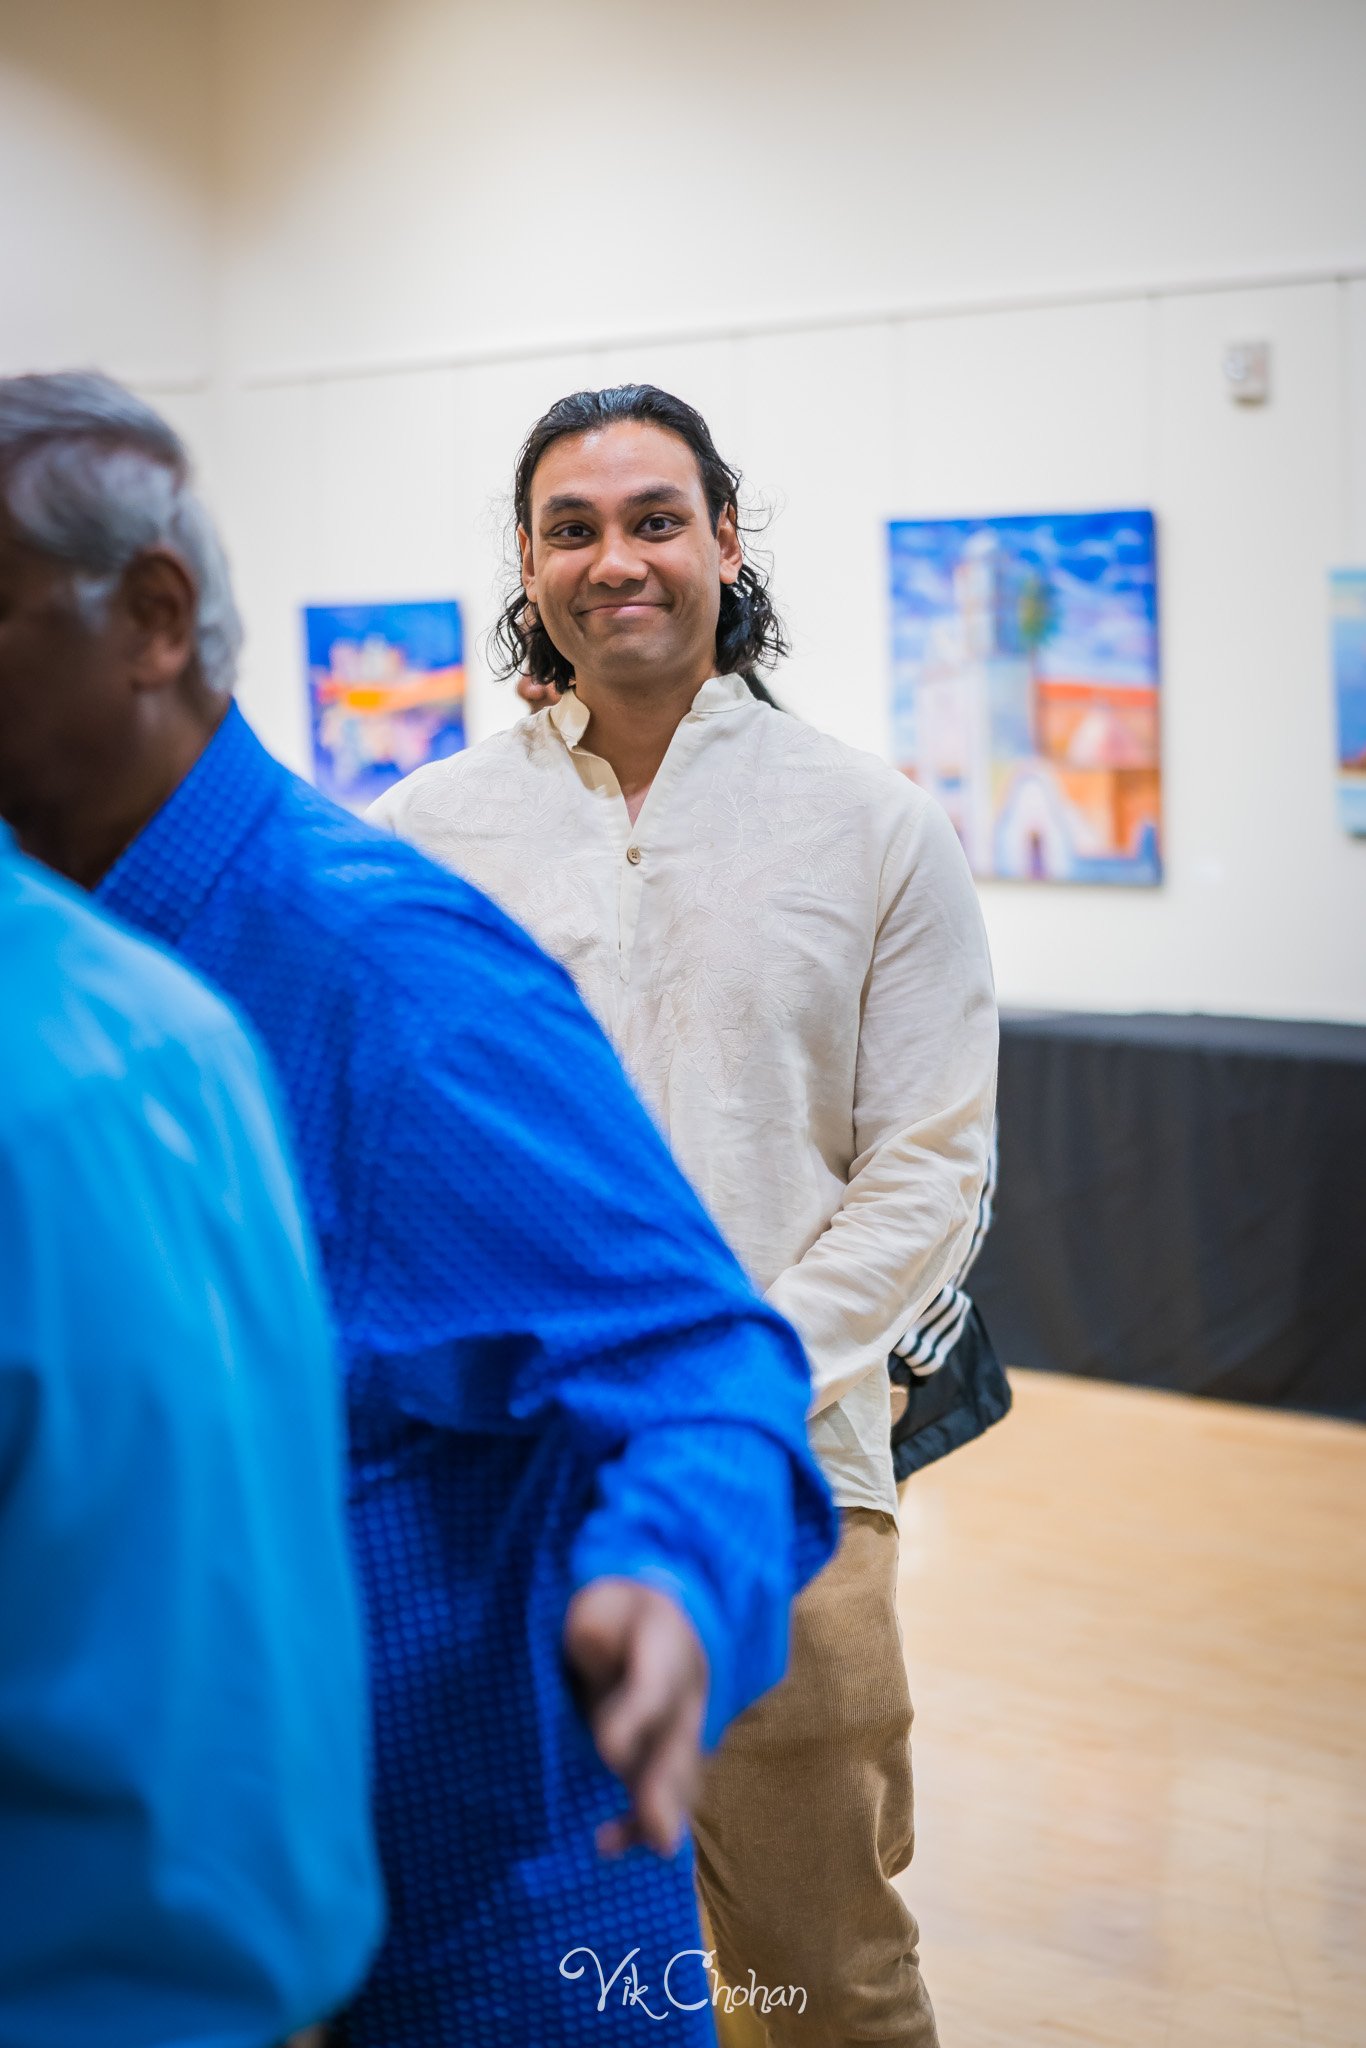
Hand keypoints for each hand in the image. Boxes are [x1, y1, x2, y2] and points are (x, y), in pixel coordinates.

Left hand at [563, 1578, 708, 1858]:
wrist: (663, 1624)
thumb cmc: (621, 1614)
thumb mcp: (602, 1603)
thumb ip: (594, 1625)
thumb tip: (587, 1643)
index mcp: (667, 1650)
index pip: (655, 1685)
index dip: (634, 1719)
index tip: (608, 1750)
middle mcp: (683, 1698)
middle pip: (677, 1745)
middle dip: (666, 1787)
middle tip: (660, 1830)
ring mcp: (676, 1734)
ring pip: (679, 1779)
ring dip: (665, 1813)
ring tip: (656, 1844)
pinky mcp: (658, 1761)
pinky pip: (661, 1798)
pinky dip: (640, 1826)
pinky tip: (606, 1845)